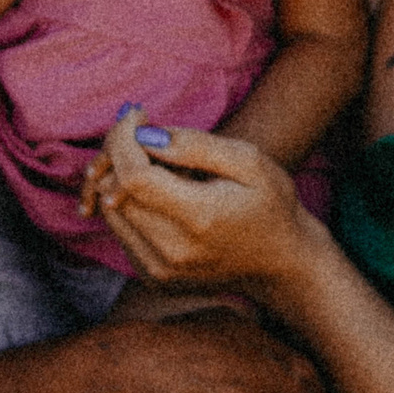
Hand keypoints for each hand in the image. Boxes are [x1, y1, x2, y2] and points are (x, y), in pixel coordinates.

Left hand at [93, 115, 315, 297]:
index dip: (124, 139)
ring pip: (110, 210)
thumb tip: (145, 135)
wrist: (282, 264)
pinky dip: (127, 201)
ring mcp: (160, 269)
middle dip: (118, 151)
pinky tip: (155, 188)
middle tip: (143, 131)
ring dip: (119, 175)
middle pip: (115, 191)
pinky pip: (121, 229)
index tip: (137, 116)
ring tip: (155, 160)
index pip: (133, 176)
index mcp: (199, 218)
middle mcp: (172, 251)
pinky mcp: (153, 276)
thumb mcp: (249, 162)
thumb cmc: (272, 206)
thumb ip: (195, 146)